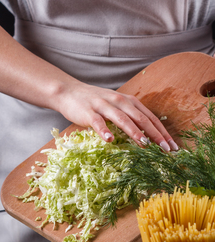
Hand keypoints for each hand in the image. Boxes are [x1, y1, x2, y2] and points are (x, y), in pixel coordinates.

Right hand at [56, 81, 177, 150]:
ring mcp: (104, 106)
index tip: (173, 146)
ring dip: (135, 132)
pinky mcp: (88, 112)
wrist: (69, 92)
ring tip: (145, 145)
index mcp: (129, 101)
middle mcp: (119, 102)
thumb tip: (148, 137)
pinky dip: (104, 131)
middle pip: (141, 119)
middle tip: (166, 149)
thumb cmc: (95, 103)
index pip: (150, 118)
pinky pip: (98, 122)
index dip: (162, 132)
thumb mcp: (117, 107)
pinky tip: (109, 140)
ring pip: (122, 119)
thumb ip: (130, 118)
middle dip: (155, 134)